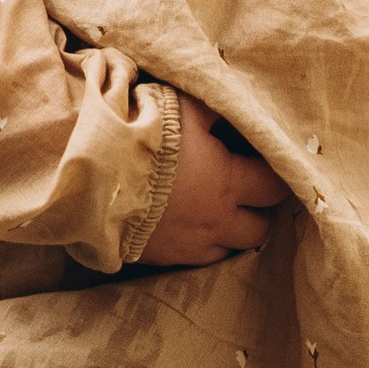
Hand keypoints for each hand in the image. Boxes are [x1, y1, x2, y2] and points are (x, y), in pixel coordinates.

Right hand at [139, 101, 286, 269]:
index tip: (265, 165)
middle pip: (260, 228)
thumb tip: (235, 108)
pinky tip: (190, 227)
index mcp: (227, 181)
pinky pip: (196, 260)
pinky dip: (201, 244)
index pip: (274, 187)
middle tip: (246, 192)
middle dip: (258, 211)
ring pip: (231, 250)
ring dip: (231, 232)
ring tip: (218, 212)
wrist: (92, 176)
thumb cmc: (142, 136)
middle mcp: (217, 220)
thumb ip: (214, 109)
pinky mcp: (165, 258)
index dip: (276, 175)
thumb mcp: (183, 107)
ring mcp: (191, 243)